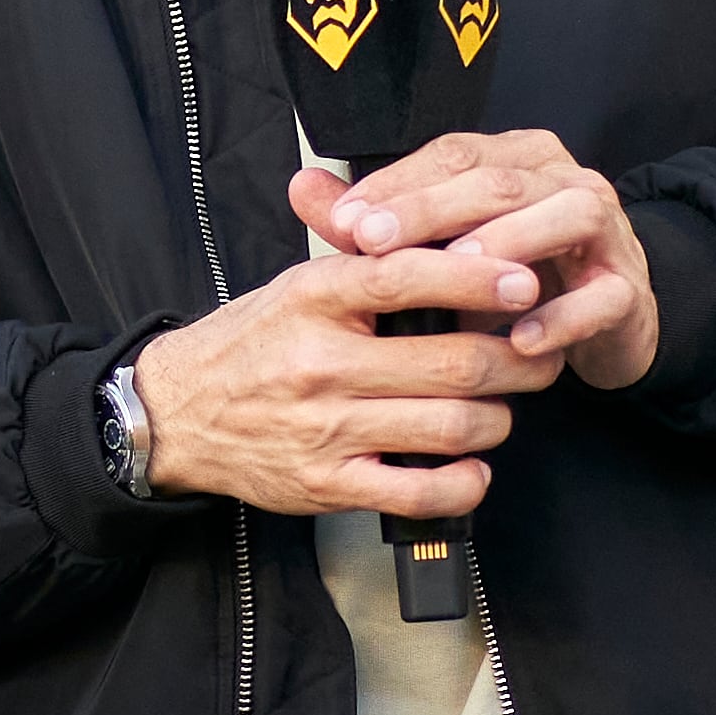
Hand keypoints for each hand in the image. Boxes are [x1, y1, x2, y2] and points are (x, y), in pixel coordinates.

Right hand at [131, 244, 559, 518]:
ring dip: (496, 419)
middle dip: (517, 360)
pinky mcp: (327, 485)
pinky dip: (463, 483)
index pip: (406, 277)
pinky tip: (473, 467)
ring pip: (451, 427)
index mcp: (315, 298)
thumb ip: (366, 260)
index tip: (525, 281)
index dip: (477, 278)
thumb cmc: (251, 345)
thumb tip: (444, 223)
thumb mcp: (296, 284)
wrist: (175, 415)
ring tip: (501, 407)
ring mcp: (326, 429)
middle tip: (540, 353)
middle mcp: (322, 362)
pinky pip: (419, 491)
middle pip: (453, 363)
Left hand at [301, 130, 661, 390]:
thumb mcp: (442, 249)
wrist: (601, 321)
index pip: (453, 155)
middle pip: (498, 180)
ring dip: (507, 243)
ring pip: (562, 215)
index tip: (344, 222)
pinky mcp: (627, 287)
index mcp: (514, 157)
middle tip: (376, 244)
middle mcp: (563, 179)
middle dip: (432, 210)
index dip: (398, 184)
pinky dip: (561, 317)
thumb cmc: (511, 278)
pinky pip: (601, 296)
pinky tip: (521, 339)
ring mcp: (605, 229)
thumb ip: (377, 220)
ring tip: (455, 272)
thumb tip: (303, 188)